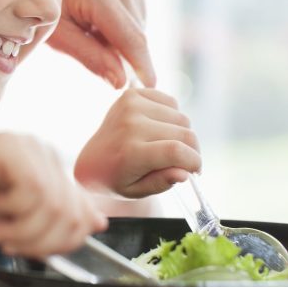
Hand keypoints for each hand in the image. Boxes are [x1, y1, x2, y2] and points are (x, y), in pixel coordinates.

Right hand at [0, 133, 106, 258]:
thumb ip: (54, 222)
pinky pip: (34, 191)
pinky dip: (14, 212)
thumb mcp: (13, 223)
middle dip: (41, 242)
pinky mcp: (11, 147)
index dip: (64, 241)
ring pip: (56, 205)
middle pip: (73, 212)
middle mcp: (43, 151)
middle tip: (8, 244)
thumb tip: (99, 222)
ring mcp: (28, 145)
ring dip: (24, 231)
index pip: (82, 209)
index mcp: (47, 168)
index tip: (33, 252)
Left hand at [48, 0, 154, 87]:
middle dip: (122, 53)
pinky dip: (122, 27)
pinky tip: (99, 20)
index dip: (142, 64)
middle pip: (136, 36)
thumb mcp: (59, 38)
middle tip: (91, 48)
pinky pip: (137, 18)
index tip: (152, 86)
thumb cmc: (48, 10)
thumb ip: (91, 57)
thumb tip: (122, 81)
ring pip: (139, 28)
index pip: (130, 37)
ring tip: (91, 30)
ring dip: (120, 40)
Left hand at [74, 88, 200, 197]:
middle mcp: (131, 125)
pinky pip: (171, 102)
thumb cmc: (116, 180)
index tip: (196, 171)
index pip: (176, 151)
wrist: (91, 162)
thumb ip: (161, 183)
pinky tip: (160, 129)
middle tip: (184, 162)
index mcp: (131, 152)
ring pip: (182, 118)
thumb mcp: (136, 191)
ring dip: (182, 134)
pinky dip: (172, 117)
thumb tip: (185, 173)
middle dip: (192, 151)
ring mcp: (131, 106)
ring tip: (168, 146)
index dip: (194, 162)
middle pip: (184, 134)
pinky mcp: (131, 95)